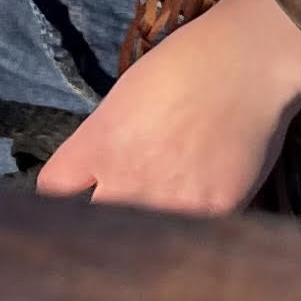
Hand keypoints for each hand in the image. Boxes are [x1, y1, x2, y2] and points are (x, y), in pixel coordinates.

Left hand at [35, 0, 300, 214]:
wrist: (248, 62)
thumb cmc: (184, 63)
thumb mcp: (125, 95)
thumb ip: (105, 141)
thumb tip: (97, 172)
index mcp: (100, 144)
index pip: (53, 190)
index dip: (59, 194)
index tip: (71, 194)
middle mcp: (128, 180)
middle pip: (91, 224)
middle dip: (99, 215)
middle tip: (116, 203)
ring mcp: (171, 204)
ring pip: (142, 238)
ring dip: (144, 226)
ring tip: (162, 199)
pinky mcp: (213, 216)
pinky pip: (192, 236)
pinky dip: (191, 226)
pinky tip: (198, 200)